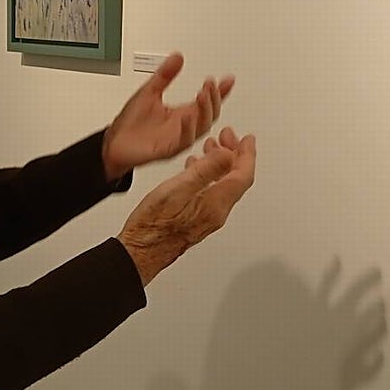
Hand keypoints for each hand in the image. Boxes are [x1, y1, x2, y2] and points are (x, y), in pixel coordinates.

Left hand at [102, 53, 233, 180]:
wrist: (113, 143)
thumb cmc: (131, 123)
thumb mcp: (150, 91)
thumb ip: (165, 75)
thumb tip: (178, 56)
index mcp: (183, 114)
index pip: (207, 101)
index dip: (220, 91)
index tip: (228, 79)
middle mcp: (184, 126)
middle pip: (210, 114)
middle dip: (214, 98)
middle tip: (210, 83)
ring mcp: (177, 138)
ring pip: (202, 128)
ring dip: (205, 111)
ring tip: (203, 94)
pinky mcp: (167, 150)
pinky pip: (183, 141)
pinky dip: (188, 129)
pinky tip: (187, 115)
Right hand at [118, 127, 255, 285]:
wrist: (141, 252)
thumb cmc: (154, 225)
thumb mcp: (178, 189)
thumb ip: (205, 170)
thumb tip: (227, 154)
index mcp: (216, 203)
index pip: (243, 176)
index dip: (247, 154)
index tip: (248, 139)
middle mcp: (216, 212)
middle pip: (235, 179)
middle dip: (234, 154)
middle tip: (228, 137)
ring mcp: (208, 218)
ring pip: (223, 185)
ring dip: (220, 163)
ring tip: (212, 147)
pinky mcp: (197, 220)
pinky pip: (211, 192)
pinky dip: (208, 174)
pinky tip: (196, 168)